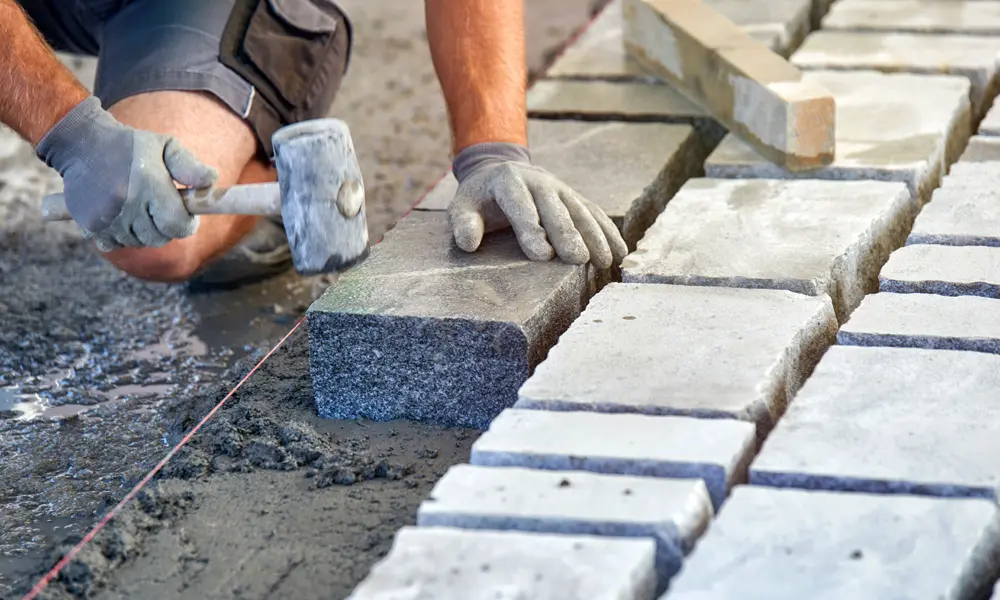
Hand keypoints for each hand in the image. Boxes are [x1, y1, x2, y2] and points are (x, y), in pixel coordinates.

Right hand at [35, 97, 217, 251]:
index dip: (187, 224)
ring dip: (144, 231)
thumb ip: (189, 166)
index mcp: (149, 185)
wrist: (81, 144)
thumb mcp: (164, 146)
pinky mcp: (90, 226)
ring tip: (139, 207)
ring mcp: (107, 218)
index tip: (186, 215)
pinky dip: (122, 236)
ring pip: (139, 243)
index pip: (178, 225)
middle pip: (160, 238)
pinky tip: (121, 216)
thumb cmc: (130, 145)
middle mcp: (127, 205)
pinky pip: (116, 246)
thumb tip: (211, 181)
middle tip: (160, 208)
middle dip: (166, 227)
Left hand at [447, 142, 627, 269]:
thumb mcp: (462, 205)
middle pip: (555, 209)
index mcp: (509, 181)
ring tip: (605, 260)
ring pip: (579, 211)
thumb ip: (463, 223)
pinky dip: (608, 231)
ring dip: (594, 235)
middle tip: (578, 259)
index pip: (521, 207)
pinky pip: (593, 213)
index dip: (532, 230)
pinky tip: (620, 252)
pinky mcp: (574, 197)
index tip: (542, 255)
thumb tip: (468, 244)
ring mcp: (560, 188)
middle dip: (568, 234)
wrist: (499, 168)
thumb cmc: (480, 197)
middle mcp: (539, 181)